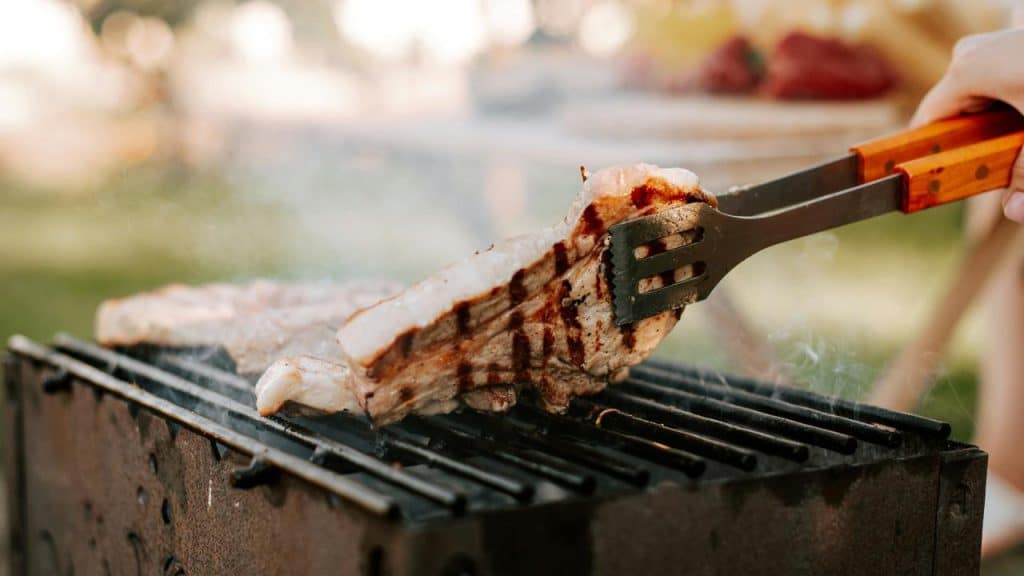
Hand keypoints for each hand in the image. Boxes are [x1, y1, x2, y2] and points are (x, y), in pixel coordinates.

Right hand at [911, 28, 1023, 222]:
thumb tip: (1014, 211)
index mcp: (966, 71)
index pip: (927, 121)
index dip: (931, 155)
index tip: (937, 181)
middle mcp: (972, 53)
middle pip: (958, 112)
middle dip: (980, 145)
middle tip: (1001, 169)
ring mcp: (995, 45)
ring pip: (982, 98)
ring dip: (1001, 127)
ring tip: (1023, 144)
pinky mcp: (1015, 45)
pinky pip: (1001, 83)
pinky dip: (1015, 107)